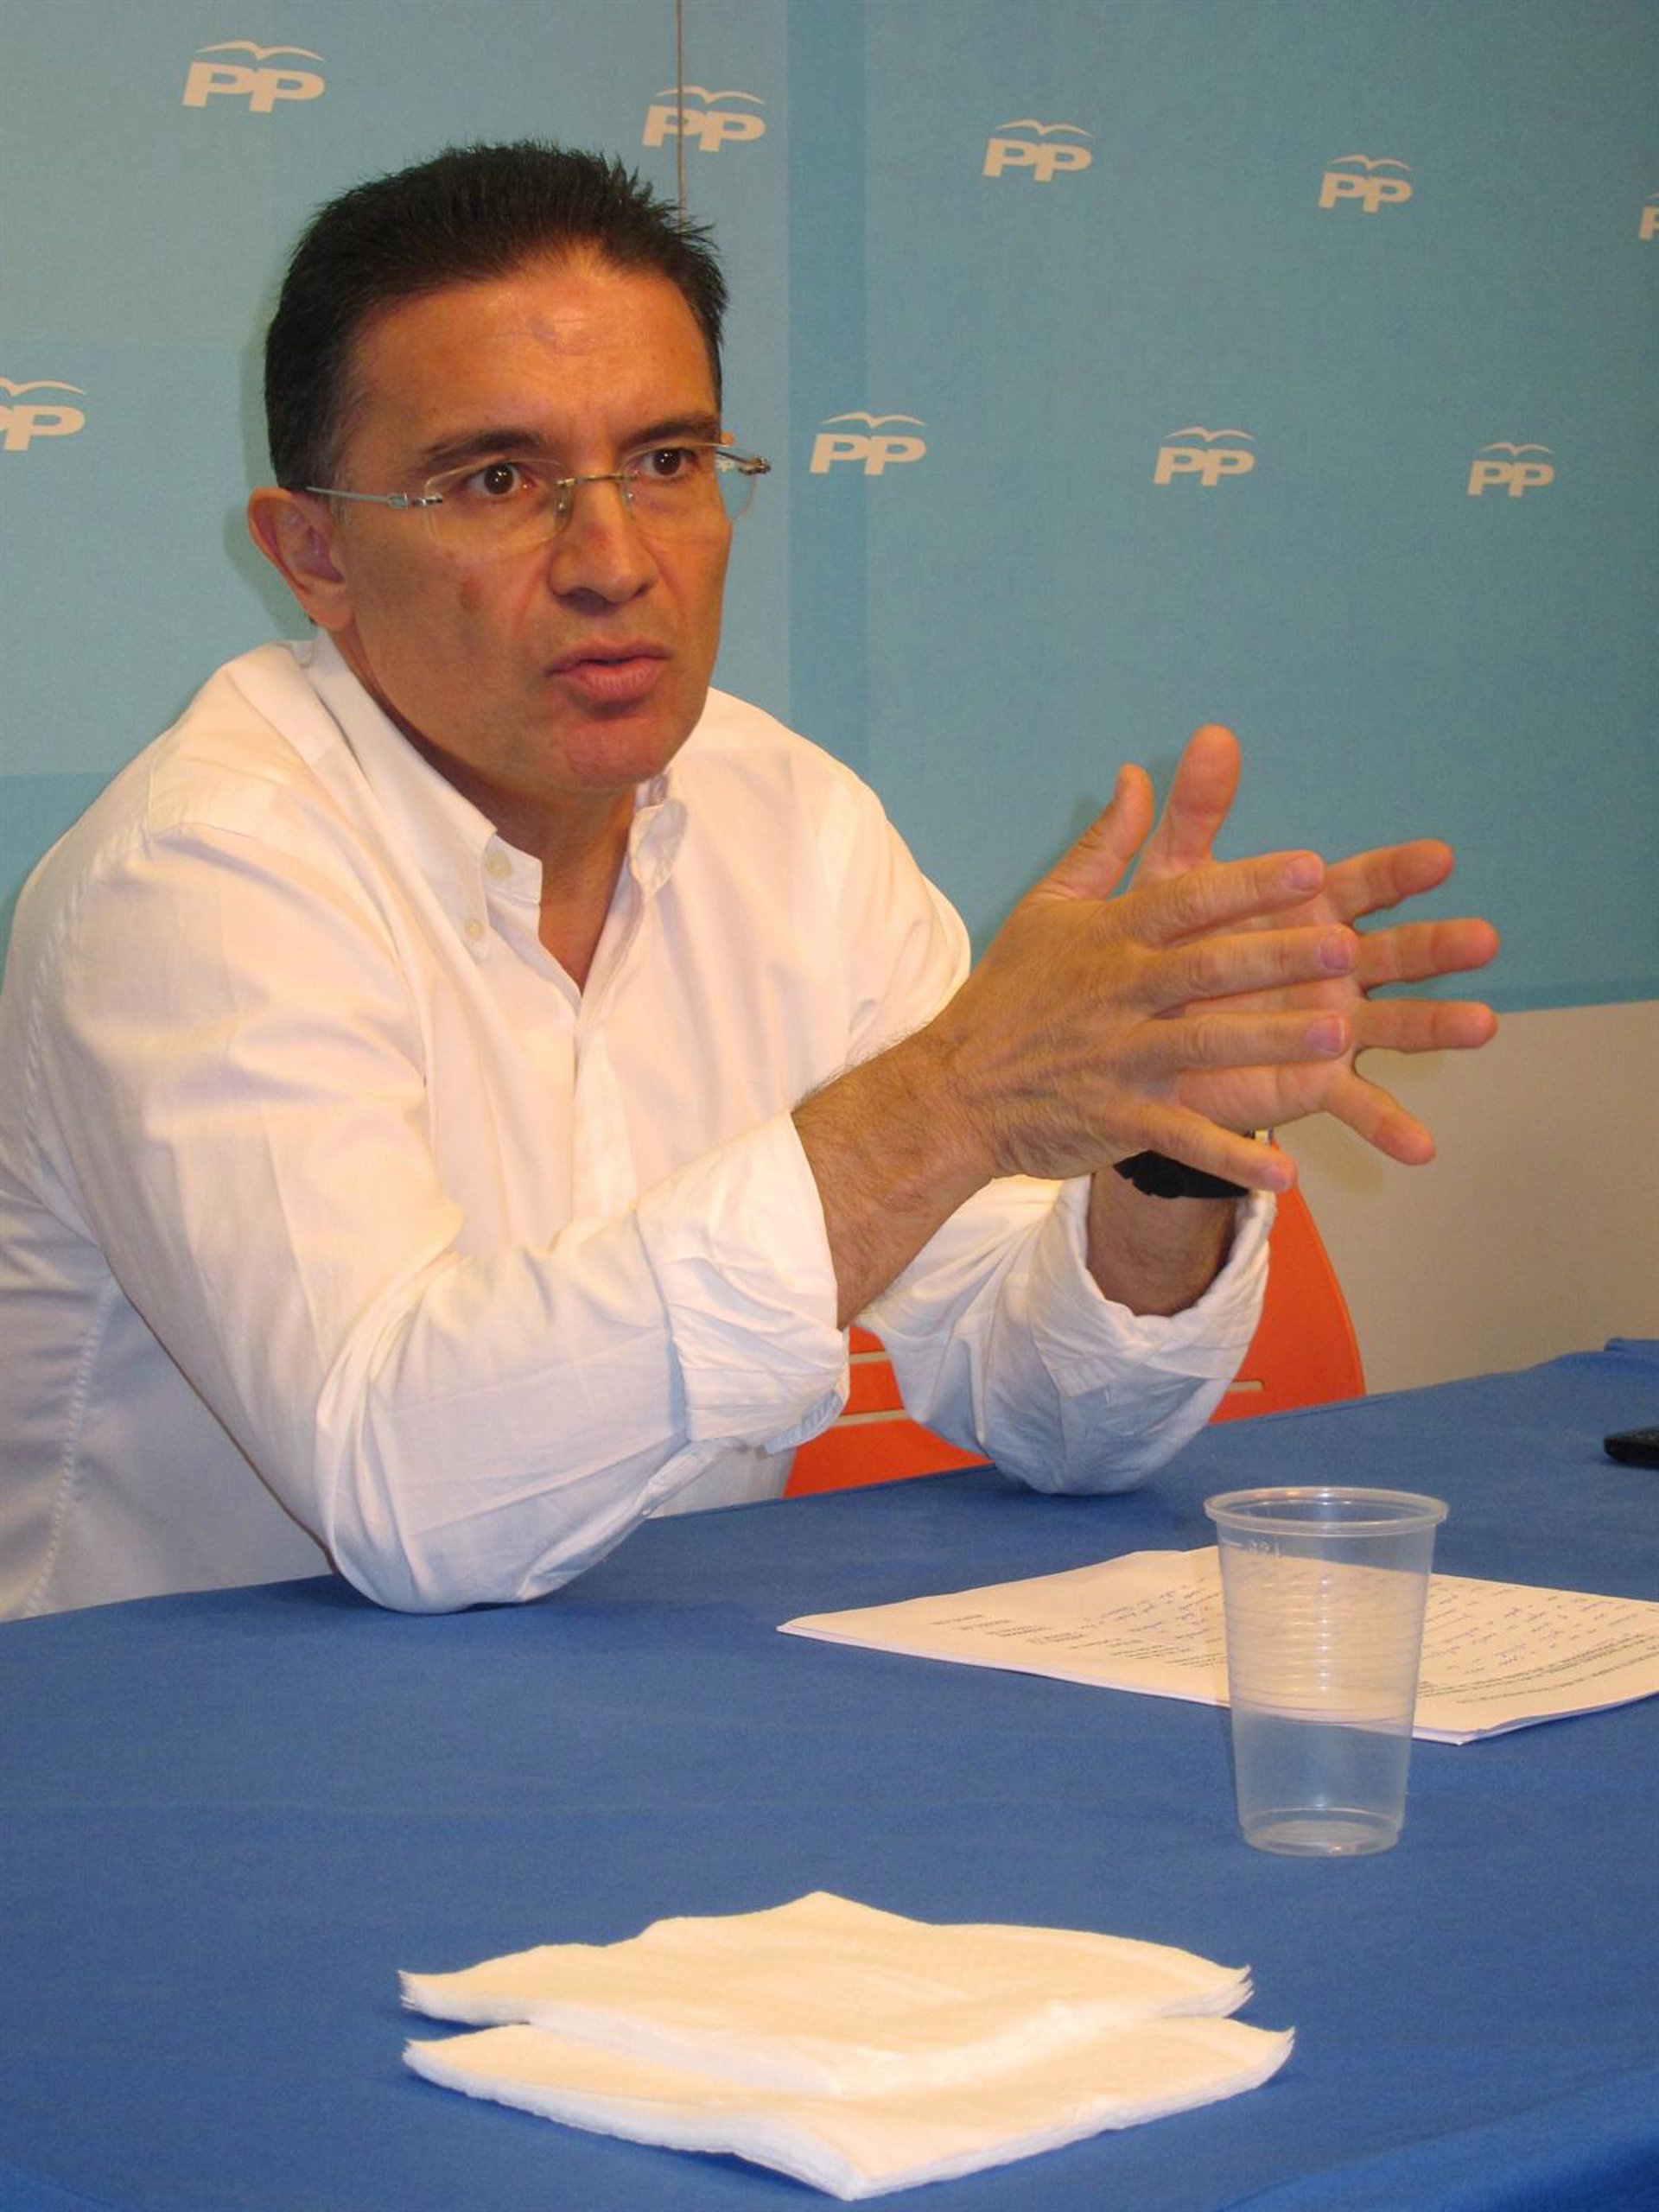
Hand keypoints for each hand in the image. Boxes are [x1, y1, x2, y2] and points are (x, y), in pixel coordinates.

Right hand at [923, 763, 1369, 1195]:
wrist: (952, 1091)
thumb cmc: (1008, 994)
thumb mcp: (1047, 907)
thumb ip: (1104, 846)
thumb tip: (1138, 774)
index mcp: (1109, 938)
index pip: (1186, 901)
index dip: (1249, 883)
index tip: (1312, 867)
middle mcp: (1119, 994)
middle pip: (1208, 969)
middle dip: (1277, 959)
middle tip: (1347, 951)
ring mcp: (1119, 1059)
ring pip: (1205, 1047)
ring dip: (1272, 1045)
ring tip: (1338, 1042)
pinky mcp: (1118, 1119)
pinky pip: (1183, 1137)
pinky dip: (1231, 1156)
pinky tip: (1286, 1169)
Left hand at [1133, 726, 1499, 1162]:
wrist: (1129, 1033)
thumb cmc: (1159, 945)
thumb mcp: (1172, 879)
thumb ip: (1196, 813)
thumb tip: (1211, 735)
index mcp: (1304, 913)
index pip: (1361, 885)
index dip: (1397, 872)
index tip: (1439, 857)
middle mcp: (1330, 968)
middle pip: (1394, 952)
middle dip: (1437, 946)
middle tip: (1483, 938)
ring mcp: (1329, 1026)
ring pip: (1395, 1025)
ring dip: (1437, 1026)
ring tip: (1482, 1026)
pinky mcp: (1311, 1081)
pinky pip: (1355, 1106)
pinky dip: (1388, 1126)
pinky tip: (1422, 1148)